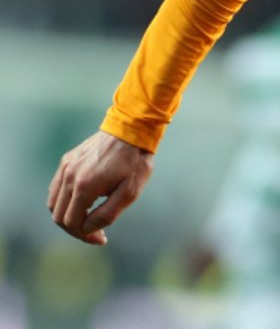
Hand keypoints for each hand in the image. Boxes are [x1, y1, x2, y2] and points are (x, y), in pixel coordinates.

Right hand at [48, 130, 154, 244]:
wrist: (132, 130)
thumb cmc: (135, 162)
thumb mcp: (130, 193)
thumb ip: (107, 215)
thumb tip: (88, 229)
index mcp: (84, 186)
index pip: (72, 223)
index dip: (84, 236)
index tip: (101, 239)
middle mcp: (69, 177)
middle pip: (59, 216)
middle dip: (76, 229)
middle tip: (96, 232)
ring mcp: (65, 167)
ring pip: (53, 203)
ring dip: (68, 216)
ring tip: (89, 218)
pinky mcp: (66, 161)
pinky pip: (56, 188)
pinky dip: (64, 201)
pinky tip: (83, 203)